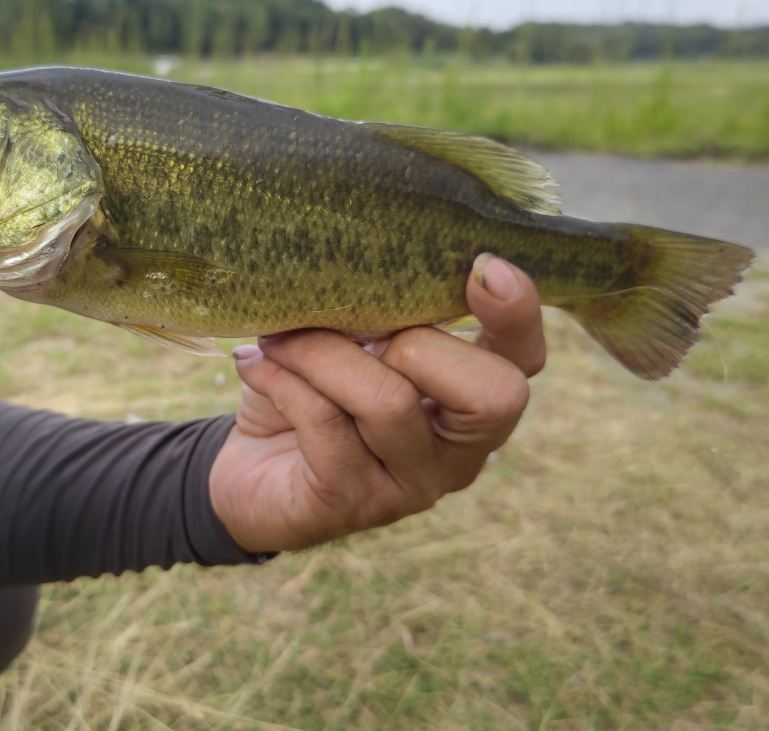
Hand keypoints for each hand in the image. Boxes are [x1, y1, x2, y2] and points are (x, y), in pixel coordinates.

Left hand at [210, 254, 544, 552]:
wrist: (243, 472)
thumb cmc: (310, 393)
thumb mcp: (351, 343)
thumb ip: (381, 315)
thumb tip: (374, 264)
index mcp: (471, 403)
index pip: (525, 363)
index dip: (519, 316)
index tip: (483, 265)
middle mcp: (459, 454)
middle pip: (490, 393)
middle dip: (412, 340)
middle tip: (347, 327)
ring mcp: (411, 487)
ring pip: (389, 402)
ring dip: (321, 353)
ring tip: (277, 338)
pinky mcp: (352, 504)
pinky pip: (325, 424)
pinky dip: (282, 379)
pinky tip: (255, 365)